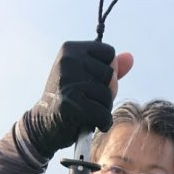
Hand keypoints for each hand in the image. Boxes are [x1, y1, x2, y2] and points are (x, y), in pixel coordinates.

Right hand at [25, 41, 133, 157]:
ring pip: (107, 94)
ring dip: (104, 108)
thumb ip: (108, 67)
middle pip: (110, 74)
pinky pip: (103, 113)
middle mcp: (68, 61)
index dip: (107, 71)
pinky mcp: (71, 104)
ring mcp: (68, 82)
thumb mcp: (85, 77)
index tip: (90, 82)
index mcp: (71, 49)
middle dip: (106, 92)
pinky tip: (94, 124)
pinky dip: (103, 122)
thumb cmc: (68, 100)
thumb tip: (130, 58)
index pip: (109, 53)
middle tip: (88, 100)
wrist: (43, 125)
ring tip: (88, 112)